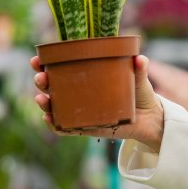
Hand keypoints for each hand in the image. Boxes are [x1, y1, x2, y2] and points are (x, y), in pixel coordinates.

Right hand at [30, 54, 164, 150]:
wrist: (150, 119)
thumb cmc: (140, 93)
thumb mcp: (139, 79)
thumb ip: (139, 69)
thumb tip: (140, 59)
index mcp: (87, 76)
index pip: (61, 68)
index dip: (45, 63)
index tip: (37, 60)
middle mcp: (80, 93)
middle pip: (53, 87)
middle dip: (42, 81)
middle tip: (40, 78)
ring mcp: (81, 111)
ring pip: (55, 107)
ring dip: (45, 103)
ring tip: (42, 99)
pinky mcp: (87, 128)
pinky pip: (66, 129)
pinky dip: (55, 125)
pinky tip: (49, 119)